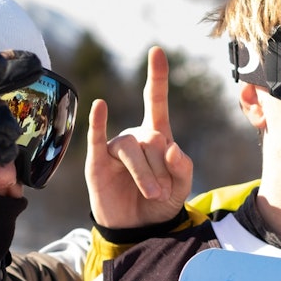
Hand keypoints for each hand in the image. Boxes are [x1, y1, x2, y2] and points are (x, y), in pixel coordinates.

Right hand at [86, 46, 192, 227]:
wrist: (136, 229)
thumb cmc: (158, 203)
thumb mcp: (181, 188)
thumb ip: (183, 168)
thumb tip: (172, 148)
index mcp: (157, 137)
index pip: (156, 102)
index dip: (157, 77)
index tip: (156, 51)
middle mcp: (135, 137)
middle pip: (153, 140)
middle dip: (162, 169)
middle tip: (163, 192)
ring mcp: (115, 148)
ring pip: (133, 149)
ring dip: (146, 174)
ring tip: (154, 194)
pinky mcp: (97, 162)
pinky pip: (97, 138)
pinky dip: (98, 122)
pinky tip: (99, 106)